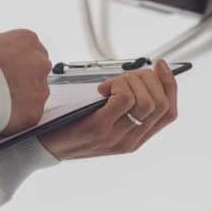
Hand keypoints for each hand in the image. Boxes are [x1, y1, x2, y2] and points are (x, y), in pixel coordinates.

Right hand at [0, 29, 51, 134]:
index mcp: (26, 40)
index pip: (30, 48)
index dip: (16, 59)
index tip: (7, 66)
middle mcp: (39, 62)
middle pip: (36, 70)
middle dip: (23, 78)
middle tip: (3, 85)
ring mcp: (41, 88)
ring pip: (35, 94)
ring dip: (21, 98)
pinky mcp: (36, 110)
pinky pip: (29, 114)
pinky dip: (18, 116)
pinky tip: (2, 114)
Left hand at [38, 59, 177, 160]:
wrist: (41, 146)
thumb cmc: (70, 127)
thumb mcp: (104, 122)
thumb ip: (122, 107)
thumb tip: (138, 76)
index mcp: (136, 139)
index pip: (169, 113)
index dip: (170, 85)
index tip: (160, 65)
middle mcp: (130, 141)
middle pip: (160, 103)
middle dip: (148, 78)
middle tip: (125, 76)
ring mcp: (116, 137)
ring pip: (146, 100)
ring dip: (130, 81)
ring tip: (110, 83)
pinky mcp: (99, 128)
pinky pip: (124, 99)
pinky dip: (117, 85)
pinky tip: (101, 89)